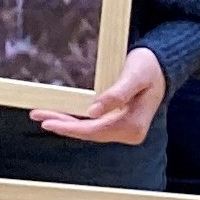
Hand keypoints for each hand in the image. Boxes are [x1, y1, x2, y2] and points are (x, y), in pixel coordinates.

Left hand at [35, 46, 167, 145]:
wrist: (162, 67)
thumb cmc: (149, 68)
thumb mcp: (133, 77)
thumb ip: (116, 95)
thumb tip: (93, 113)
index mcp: (134, 126)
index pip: (95, 131)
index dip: (69, 128)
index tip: (48, 123)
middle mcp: (130, 132)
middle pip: (89, 132)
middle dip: (62, 125)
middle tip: (36, 114)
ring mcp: (124, 128)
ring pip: (89, 129)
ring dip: (66, 122)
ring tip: (42, 114)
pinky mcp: (119, 122)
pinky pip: (93, 124)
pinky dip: (75, 119)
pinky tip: (60, 115)